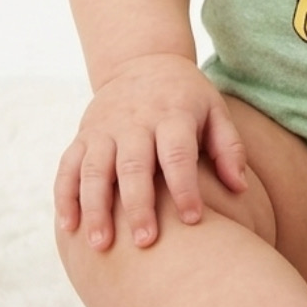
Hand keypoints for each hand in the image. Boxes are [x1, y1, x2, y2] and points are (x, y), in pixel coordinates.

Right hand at [53, 55, 247, 249]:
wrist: (144, 61)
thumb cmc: (187, 98)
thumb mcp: (215, 111)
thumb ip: (229, 147)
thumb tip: (240, 188)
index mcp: (172, 115)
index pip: (178, 154)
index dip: (185, 187)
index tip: (193, 220)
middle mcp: (135, 122)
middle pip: (133, 166)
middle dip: (138, 205)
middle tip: (145, 243)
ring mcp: (104, 129)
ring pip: (95, 170)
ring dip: (96, 208)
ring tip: (102, 245)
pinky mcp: (83, 136)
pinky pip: (68, 167)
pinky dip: (66, 196)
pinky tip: (69, 228)